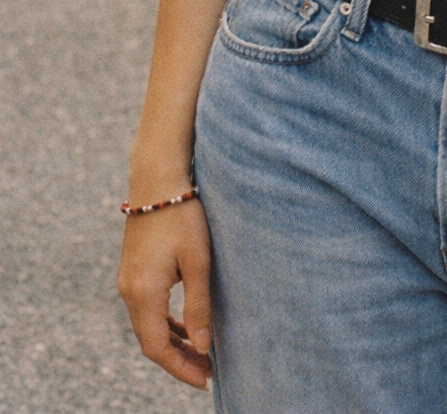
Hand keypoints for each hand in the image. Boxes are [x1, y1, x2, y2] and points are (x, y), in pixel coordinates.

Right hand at [118, 198, 212, 388]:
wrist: (158, 180)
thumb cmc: (183, 216)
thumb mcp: (197, 261)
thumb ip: (198, 305)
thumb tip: (202, 347)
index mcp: (144, 292)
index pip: (157, 347)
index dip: (180, 368)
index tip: (206, 378)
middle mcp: (129, 291)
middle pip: (150, 341)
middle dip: (178, 360)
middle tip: (207, 371)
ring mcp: (128, 281)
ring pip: (148, 326)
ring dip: (172, 342)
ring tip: (200, 354)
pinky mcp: (133, 270)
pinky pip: (147, 309)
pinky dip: (166, 323)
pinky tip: (186, 326)